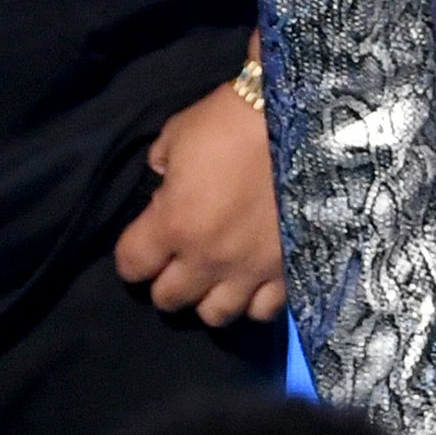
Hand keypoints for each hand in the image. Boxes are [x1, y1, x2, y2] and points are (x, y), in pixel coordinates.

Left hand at [115, 68, 287, 325]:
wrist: (303, 119)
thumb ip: (162, 167)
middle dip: (167, 279)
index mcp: (173, 224)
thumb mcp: (178, 133)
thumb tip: (165, 184)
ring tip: (218, 274)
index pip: (131, 265)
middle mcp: (207, 259)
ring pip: (215, 315)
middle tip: (179, 257)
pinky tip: (255, 279)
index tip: (144, 241)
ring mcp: (250, 271)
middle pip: (168, 299)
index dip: (133, 255)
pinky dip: (254, 299)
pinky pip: (263, 310)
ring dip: (209, 295)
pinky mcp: (288, 272)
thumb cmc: (233, 120)